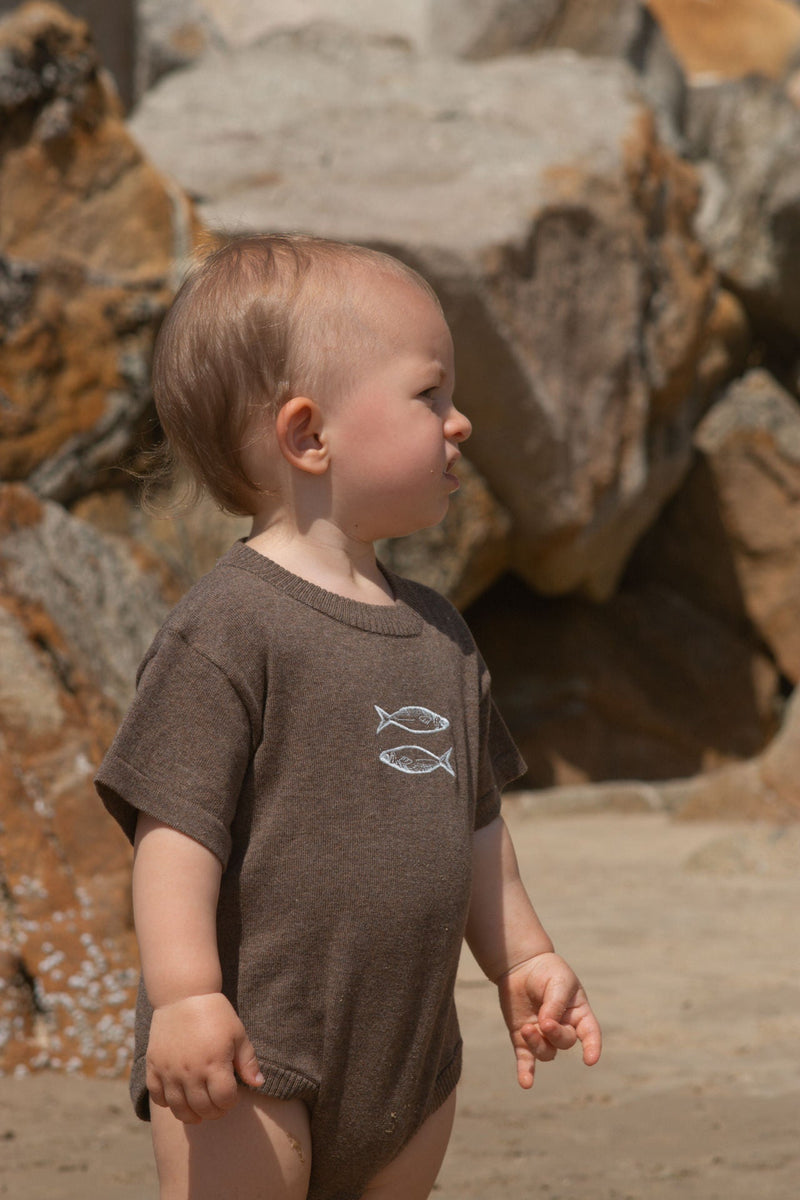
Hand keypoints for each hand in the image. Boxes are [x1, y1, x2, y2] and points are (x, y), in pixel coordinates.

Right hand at [146, 992, 264, 1123]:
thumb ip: (248, 1062)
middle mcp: (190, 1072)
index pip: (224, 1100)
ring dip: (192, 1115)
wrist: (183, 994)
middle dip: (215, 1111)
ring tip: (199, 1109)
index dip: (231, 1102)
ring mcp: (169, 1071)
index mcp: (214, 1063)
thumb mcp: (238, 1034)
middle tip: (218, 1103)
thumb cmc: (215, 1013)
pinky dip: (168, 1103)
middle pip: (203, 1109)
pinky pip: (157, 1097)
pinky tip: (178, 1097)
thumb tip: (259, 1084)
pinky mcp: (153, 1066)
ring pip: (179, 1109)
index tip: (232, 1094)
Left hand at [496, 952, 601, 1088]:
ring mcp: (543, 1035)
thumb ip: (555, 1004)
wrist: (521, 965)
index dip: (593, 1047)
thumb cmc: (547, 970)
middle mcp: (563, 1028)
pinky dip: (526, 1072)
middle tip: (544, 1022)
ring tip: (526, 1028)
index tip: (590, 1059)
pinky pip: (526, 1060)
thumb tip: (546, 1026)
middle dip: (555, 1035)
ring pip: (546, 1052)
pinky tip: (525, 1083)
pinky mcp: (523, 1038)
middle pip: (565, 1042)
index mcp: (578, 1014)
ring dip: (537, 1044)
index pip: (590, 1034)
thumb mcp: (557, 982)